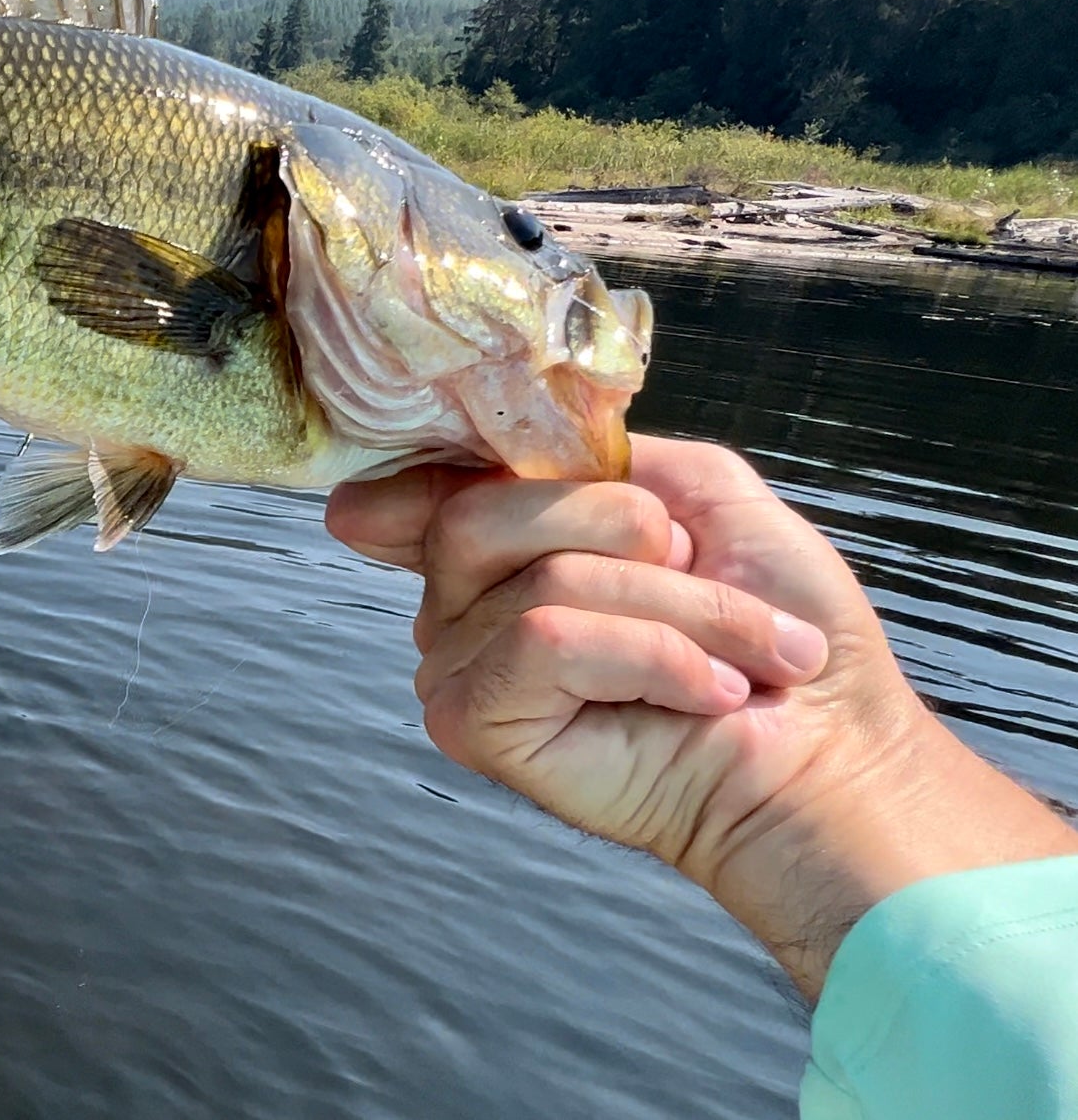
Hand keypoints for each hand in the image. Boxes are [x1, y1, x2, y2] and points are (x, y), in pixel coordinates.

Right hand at [326, 436, 1077, 995]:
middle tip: (704, 580)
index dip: (422, 464)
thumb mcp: (697, 497)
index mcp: (508, 547)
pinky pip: (545, 639)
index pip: (427, 480)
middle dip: (629, 534)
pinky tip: (702, 697)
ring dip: (678, 608)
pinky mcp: (480, 728)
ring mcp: (460, 669)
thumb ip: (574, 464)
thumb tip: (386, 488)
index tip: (430, 470)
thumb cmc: (783, 633)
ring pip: (530, 574)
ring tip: (741, 661)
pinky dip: (651, 654)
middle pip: (479, 511)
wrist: (832, 754)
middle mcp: (463, 608)